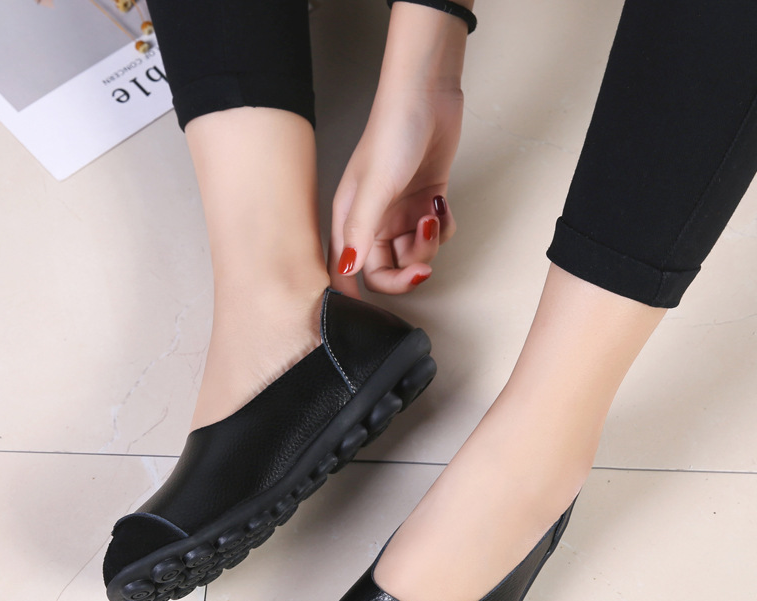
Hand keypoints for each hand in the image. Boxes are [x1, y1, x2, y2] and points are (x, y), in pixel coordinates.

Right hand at [328, 4, 468, 296]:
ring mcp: (400, 213)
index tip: (374, 315)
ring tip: (431, 217)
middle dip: (407, 271)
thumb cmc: (393, 133)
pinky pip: (436, 235)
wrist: (428, 96)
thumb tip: (346, 270)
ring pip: (414, 254)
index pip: (347, 271)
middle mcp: (374, 221)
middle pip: (387, 270)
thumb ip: (360, 233)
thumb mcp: (375, 188)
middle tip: (422, 267)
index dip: (358, 294)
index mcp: (350, 219)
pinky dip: (443, 229)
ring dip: (428, 245)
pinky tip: (441, 208)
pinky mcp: (425, 203)